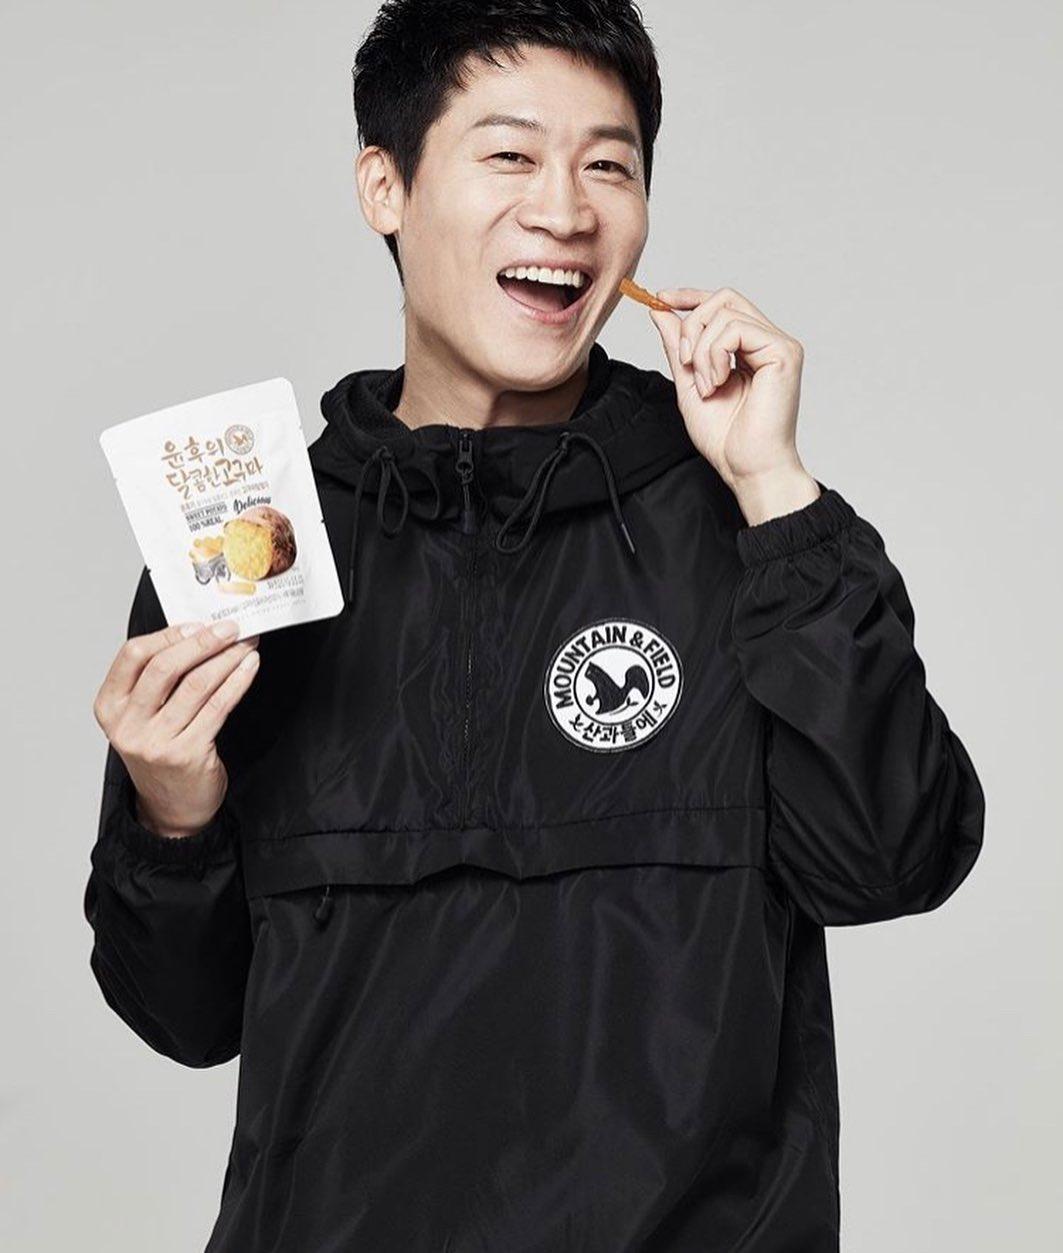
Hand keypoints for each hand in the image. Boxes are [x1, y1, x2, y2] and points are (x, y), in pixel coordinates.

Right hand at [93, 619, 260, 838]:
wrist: (172, 808)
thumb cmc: (162, 752)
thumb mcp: (143, 716)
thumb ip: (156, 681)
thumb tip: (196, 633)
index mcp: (110, 707)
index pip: (133, 655)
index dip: (167, 635)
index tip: (197, 625)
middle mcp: (127, 725)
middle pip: (164, 667)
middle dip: (202, 642)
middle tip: (230, 628)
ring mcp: (156, 742)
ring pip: (196, 685)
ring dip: (227, 658)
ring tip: (246, 644)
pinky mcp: (187, 754)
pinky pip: (218, 707)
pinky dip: (237, 681)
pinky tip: (249, 667)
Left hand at [647, 285, 812, 496]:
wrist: (747, 467)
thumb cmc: (727, 438)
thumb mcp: (689, 384)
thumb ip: (678, 347)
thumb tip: (659, 311)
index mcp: (749, 348)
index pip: (722, 303)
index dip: (690, 295)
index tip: (660, 299)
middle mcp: (767, 341)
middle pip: (722, 299)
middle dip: (691, 326)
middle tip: (686, 364)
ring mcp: (778, 344)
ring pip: (725, 311)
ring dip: (701, 349)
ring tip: (706, 386)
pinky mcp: (784, 352)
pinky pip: (736, 328)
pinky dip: (714, 355)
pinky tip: (718, 383)